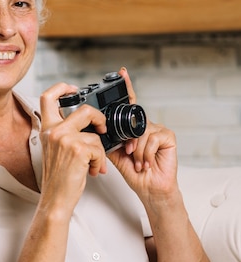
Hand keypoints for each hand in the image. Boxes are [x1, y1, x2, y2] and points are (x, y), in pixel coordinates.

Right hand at [39, 82, 107, 212]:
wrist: (55, 199)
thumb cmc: (58, 178)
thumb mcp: (55, 150)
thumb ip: (65, 134)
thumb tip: (87, 125)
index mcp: (47, 128)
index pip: (48, 96)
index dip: (62, 87)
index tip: (74, 89)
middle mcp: (53, 130)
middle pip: (84, 109)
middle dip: (99, 118)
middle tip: (102, 129)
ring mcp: (64, 138)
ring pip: (95, 133)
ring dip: (100, 151)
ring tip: (93, 164)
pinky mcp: (77, 149)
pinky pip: (99, 149)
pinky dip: (100, 162)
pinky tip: (92, 170)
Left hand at [108, 68, 177, 201]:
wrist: (149, 189)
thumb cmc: (134, 173)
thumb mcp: (115, 154)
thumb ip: (109, 139)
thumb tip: (95, 129)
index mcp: (133, 128)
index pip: (129, 106)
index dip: (126, 88)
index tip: (122, 72)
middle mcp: (146, 126)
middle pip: (133, 122)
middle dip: (128, 139)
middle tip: (128, 153)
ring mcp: (158, 130)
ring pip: (141, 132)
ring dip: (136, 151)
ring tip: (138, 163)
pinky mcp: (168, 136)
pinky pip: (152, 139)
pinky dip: (146, 154)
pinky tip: (147, 163)